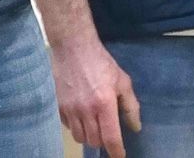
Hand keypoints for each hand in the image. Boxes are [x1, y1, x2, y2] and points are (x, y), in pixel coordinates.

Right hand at [51, 38, 141, 157]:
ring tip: (94, 126)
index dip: (116, 152)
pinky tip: (81, 116)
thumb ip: (131, 106)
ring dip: (89, 136)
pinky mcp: (58, 105)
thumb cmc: (101, 62)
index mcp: (104, 104)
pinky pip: (68, 126)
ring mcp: (69, 108)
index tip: (120, 156)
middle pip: (94, 141)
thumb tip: (135, 127)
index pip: (110, 138)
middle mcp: (85, 110)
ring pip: (79, 137)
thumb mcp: (122, 81)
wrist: (72, 46)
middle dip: (103, 142)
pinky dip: (76, 127)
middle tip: (107, 133)